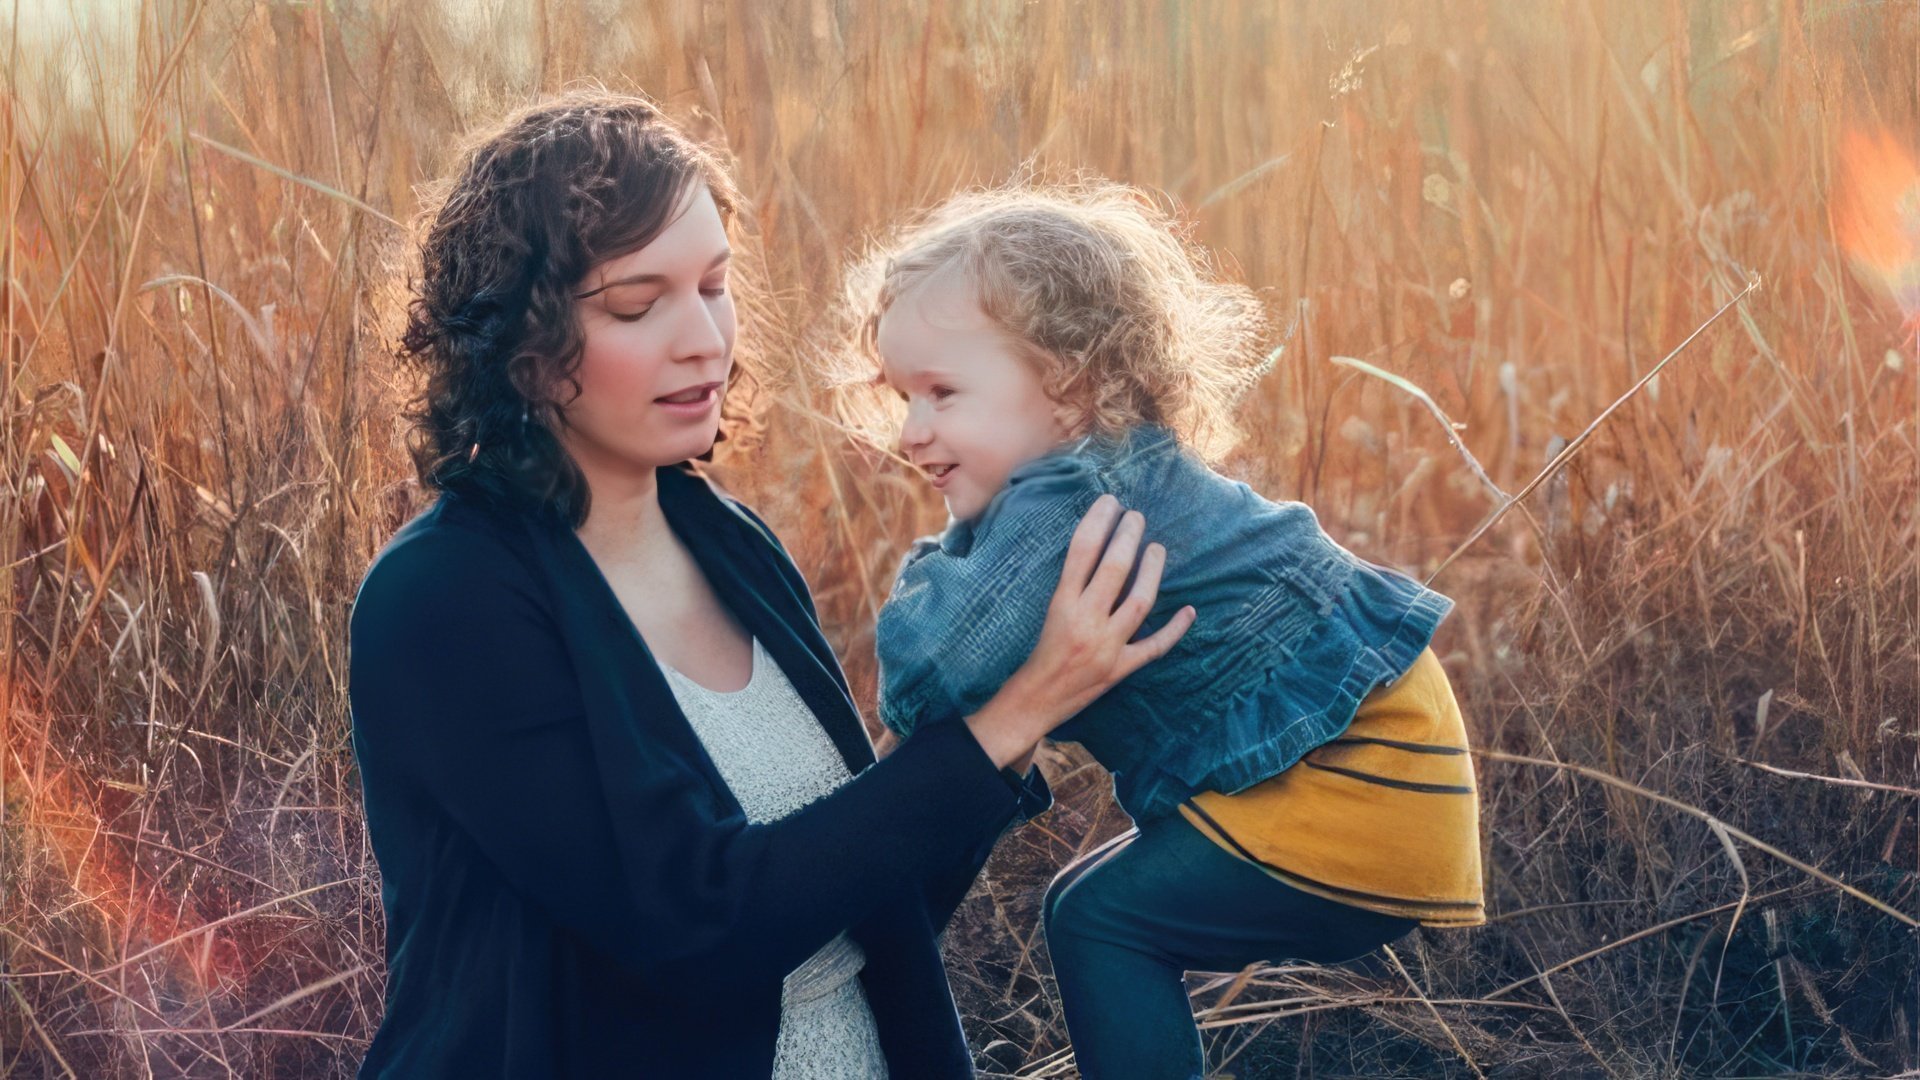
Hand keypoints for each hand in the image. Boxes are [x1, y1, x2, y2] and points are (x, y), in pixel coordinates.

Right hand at [966, 494, 1194, 768]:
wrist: (1035, 701)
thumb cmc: (1038, 653)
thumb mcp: (1048, 612)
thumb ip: (1072, 586)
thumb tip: (1096, 550)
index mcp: (1061, 604)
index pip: (1081, 552)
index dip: (1097, 522)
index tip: (1110, 502)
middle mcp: (1084, 621)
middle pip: (1114, 569)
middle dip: (1127, 537)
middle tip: (1136, 516)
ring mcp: (1106, 646)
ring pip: (1139, 601)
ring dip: (1152, 571)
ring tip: (1157, 548)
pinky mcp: (1120, 668)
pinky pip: (1154, 646)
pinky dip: (1174, 629)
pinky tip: (1189, 610)